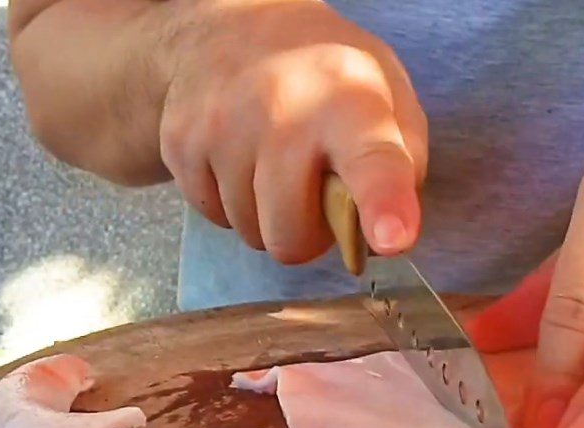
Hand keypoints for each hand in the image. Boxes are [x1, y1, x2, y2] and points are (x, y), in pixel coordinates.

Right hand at [158, 0, 426, 262]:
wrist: (228, 31)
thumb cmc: (324, 78)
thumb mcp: (387, 99)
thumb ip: (402, 169)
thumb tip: (387, 238)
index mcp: (350, 101)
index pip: (372, 162)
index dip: (384, 206)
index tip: (394, 239)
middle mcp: (283, 110)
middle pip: (291, 237)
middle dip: (306, 233)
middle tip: (311, 191)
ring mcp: (223, 126)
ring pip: (251, 233)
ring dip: (267, 217)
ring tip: (275, 168)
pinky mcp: (181, 143)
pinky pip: (216, 218)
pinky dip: (232, 203)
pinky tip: (242, 162)